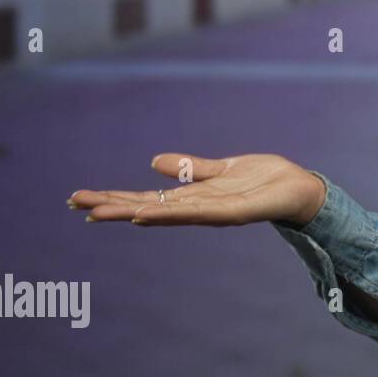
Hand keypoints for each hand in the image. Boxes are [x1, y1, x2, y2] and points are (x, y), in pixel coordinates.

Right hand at [67, 153, 327, 226]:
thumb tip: (154, 163)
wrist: (300, 187)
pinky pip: (198, 213)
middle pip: (147, 207)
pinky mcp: (234, 212)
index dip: (115, 198)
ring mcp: (213, 212)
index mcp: (193, 196)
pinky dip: (171, 213)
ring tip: (100, 212)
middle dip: (112, 206)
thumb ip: (190, 168)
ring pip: (165, 213)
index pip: (146, 198)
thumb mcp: (221, 168)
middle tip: (76, 205)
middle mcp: (198, 207)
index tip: (81, 198)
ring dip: (132, 212)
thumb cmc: (264, 179)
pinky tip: (147, 213)